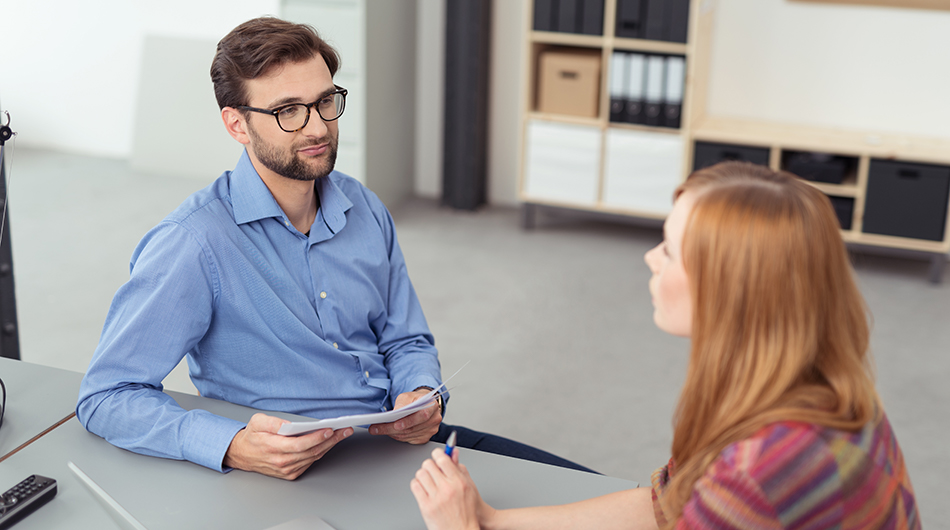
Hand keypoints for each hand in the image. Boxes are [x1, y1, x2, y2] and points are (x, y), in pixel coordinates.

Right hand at [223, 413, 352, 479]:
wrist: (242, 454)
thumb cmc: (252, 437)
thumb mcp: (258, 422)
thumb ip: (273, 422)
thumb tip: (290, 425)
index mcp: (273, 447)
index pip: (299, 444)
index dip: (316, 438)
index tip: (329, 430)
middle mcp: (281, 461)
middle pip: (311, 451)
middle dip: (331, 440)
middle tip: (345, 430)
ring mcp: (286, 469)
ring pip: (313, 457)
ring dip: (329, 446)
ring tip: (341, 434)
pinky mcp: (290, 474)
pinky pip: (309, 463)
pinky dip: (321, 452)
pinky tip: (329, 443)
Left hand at [369, 388, 441, 443]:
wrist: (423, 405)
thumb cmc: (415, 399)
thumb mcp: (408, 395)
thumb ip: (403, 403)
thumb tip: (396, 412)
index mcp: (432, 406)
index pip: (422, 416)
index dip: (409, 421)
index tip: (395, 424)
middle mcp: (434, 420)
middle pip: (412, 428)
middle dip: (392, 429)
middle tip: (376, 429)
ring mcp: (430, 431)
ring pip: (408, 436)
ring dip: (392, 434)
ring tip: (378, 430)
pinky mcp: (425, 438)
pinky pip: (408, 440)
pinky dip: (397, 437)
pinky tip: (389, 432)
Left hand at [411, 448, 491, 529]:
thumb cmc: (468, 511)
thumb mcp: (468, 486)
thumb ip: (459, 467)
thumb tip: (453, 452)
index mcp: (459, 482)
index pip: (443, 458)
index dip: (438, 453)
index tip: (437, 455)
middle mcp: (447, 489)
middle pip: (429, 464)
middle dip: (430, 464)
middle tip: (432, 468)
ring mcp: (435, 498)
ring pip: (420, 474)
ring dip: (423, 474)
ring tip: (428, 479)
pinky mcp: (426, 507)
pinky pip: (415, 486)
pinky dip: (417, 484)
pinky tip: (423, 488)